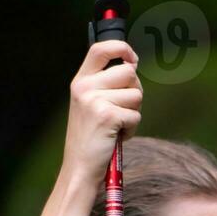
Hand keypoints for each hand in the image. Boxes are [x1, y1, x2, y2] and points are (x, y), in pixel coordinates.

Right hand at [63, 40, 141, 185]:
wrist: (80, 167)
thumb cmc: (91, 138)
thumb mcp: (90, 104)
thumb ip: (105, 84)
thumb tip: (133, 65)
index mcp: (80, 81)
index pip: (101, 48)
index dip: (122, 48)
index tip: (133, 59)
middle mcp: (85, 87)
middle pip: (129, 73)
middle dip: (134, 91)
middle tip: (121, 110)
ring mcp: (95, 101)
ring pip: (136, 94)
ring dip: (133, 112)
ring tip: (116, 126)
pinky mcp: (107, 116)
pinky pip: (136, 115)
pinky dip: (132, 128)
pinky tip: (117, 136)